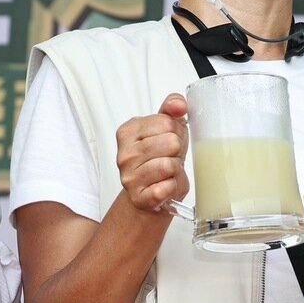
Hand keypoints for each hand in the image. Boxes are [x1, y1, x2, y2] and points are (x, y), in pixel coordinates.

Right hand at [116, 93, 189, 214]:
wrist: (152, 192)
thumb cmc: (160, 157)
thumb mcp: (166, 127)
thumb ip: (172, 107)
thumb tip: (178, 105)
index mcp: (127, 132)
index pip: (166, 122)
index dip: (175, 131)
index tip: (167, 139)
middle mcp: (124, 154)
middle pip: (171, 143)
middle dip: (177, 151)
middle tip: (168, 157)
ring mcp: (129, 177)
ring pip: (169, 165)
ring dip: (175, 169)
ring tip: (167, 172)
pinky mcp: (139, 198)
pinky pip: (167, 187)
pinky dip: (172, 187)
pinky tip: (164, 185)